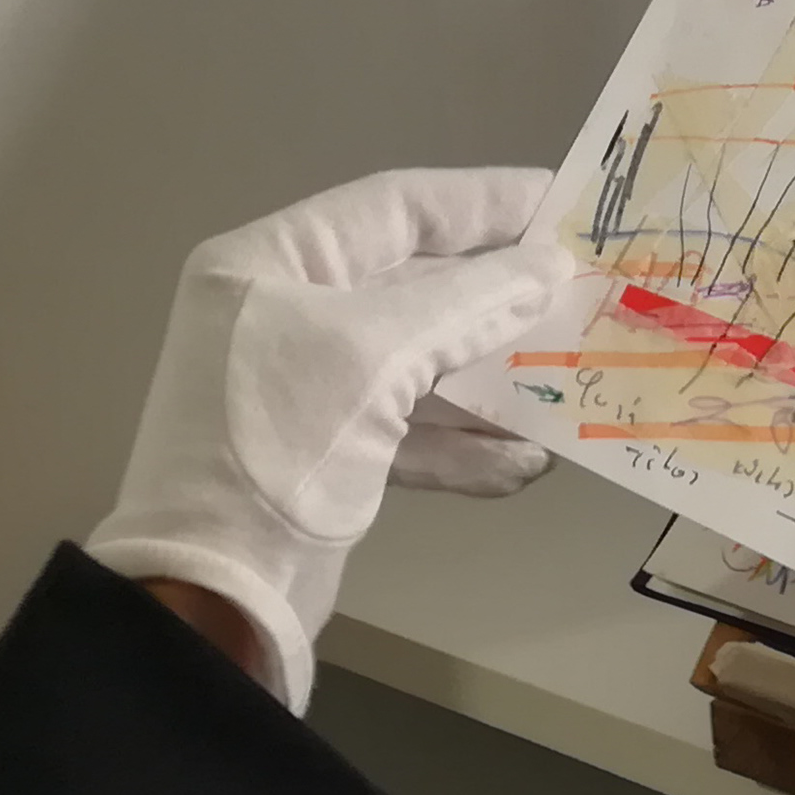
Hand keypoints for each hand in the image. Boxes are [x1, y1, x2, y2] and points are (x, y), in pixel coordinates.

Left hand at [88, 169, 567, 711]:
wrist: (210, 593)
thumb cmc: (277, 442)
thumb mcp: (373, 354)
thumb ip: (468, 302)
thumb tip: (550, 268)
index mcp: (272, 262)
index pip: (394, 206)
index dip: (483, 201)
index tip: (562, 202)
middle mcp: (285, 312)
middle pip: (414, 284)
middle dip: (497, 297)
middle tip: (584, 292)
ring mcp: (306, 389)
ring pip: (420, 362)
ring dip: (492, 379)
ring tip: (567, 380)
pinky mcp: (328, 456)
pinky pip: (410, 433)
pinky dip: (464, 445)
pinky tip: (523, 463)